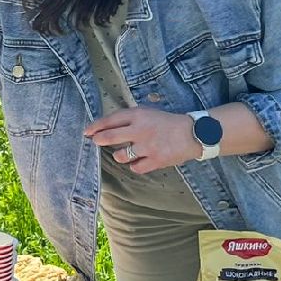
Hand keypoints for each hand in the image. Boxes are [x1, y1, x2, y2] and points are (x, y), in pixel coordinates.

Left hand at [84, 107, 201, 173]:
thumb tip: (106, 127)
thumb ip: (129, 118)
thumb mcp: (148, 113)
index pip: (110, 120)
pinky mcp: (155, 160)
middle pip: (110, 137)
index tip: (87, 132)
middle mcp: (140, 130)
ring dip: (119, 156)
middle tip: (96, 142)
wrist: (194, 133)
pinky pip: (135, 168)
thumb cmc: (168, 122)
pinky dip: (134, 165)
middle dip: (99, 140)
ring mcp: (147, 146)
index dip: (96, 126)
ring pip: (120, 156)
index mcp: (138, 115)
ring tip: (123, 153)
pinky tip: (138, 161)